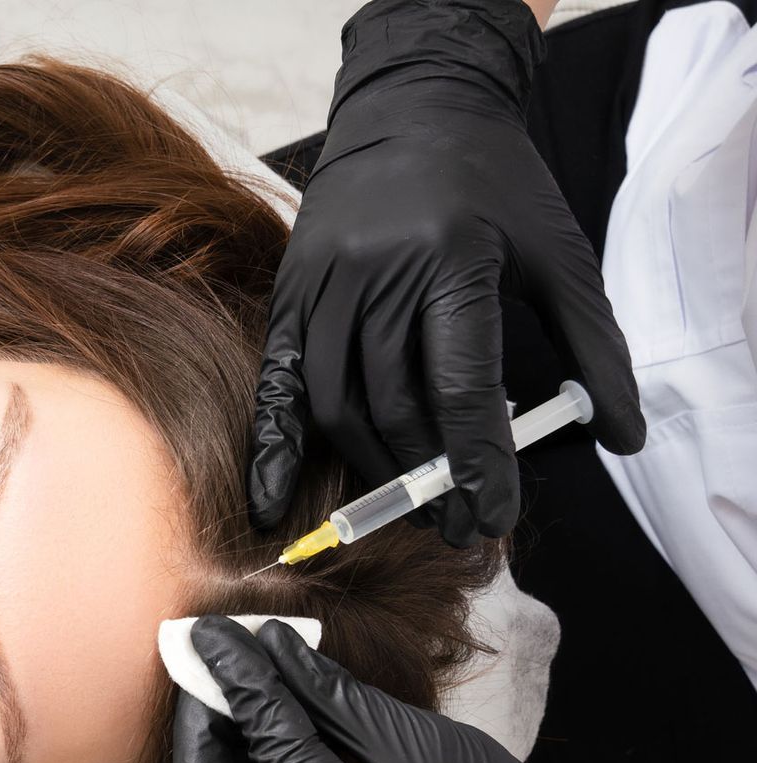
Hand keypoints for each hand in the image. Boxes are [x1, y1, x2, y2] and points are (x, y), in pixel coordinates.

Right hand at [249, 0, 645, 545]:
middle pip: (395, 407)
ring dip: (373, 469)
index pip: (461, 387)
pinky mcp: (289, 296)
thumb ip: (594, 346)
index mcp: (451, 260)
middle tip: (457, 525)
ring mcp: (323, 285)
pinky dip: (273, 450)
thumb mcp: (558, 252)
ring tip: (408, 506)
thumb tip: (619, 434)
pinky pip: (278, 386)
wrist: (411, 106)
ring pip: (339, 406)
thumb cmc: (494, 184)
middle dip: (428, 479)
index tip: (489, 514)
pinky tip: (274, 502)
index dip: (476, 461)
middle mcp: (378, 275)